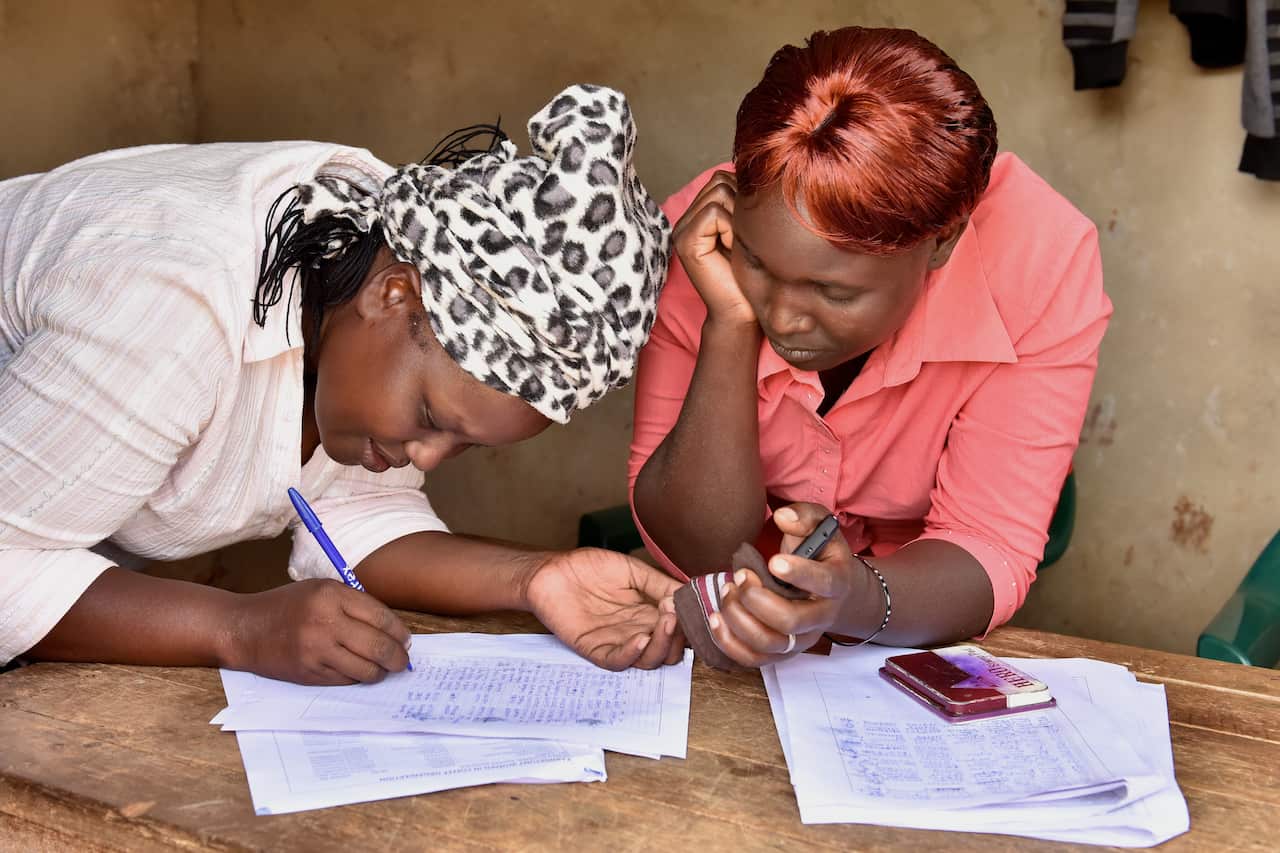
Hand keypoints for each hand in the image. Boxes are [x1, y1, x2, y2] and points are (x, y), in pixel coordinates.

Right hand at [226, 579, 411, 684]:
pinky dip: (357, 677)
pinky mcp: (309, 673)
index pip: (381, 617)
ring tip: (383, 668)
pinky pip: (346, 680)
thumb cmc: (287, 606)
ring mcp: (316, 651)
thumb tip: (393, 630)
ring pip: (366, 669)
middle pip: (378, 646)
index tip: (406, 640)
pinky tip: (358, 671)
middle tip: (402, 661)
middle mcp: (325, 623)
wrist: (244, 629)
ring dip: (380, 672)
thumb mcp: (321, 590)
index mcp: (331, 596)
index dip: (399, 632)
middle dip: (398, 657)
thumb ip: (354, 605)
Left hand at [526, 548, 684, 670]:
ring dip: (663, 645)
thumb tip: (690, 593)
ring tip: (666, 622)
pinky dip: (633, 653)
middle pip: (670, 650)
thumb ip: (659, 583)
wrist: (552, 570)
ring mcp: (617, 643)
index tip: (695, 607)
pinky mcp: (595, 649)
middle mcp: (637, 632)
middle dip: (679, 636)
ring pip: (649, 660)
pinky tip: (642, 638)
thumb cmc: (589, 568)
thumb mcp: (633, 571)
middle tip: (678, 615)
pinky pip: (618, 661)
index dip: (689, 623)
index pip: (679, 630)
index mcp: (649, 615)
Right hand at [672, 170, 756, 328]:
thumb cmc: (752, 276)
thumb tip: (758, 171)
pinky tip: (734, 250)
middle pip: (720, 180)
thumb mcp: (751, 231)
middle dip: (742, 203)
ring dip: (738, 216)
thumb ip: (745, 202)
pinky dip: (732, 228)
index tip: (751, 230)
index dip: (744, 197)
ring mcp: (682, 230)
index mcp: (699, 215)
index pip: (722, 178)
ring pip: (719, 192)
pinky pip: (714, 212)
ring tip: (740, 244)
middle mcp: (685, 219)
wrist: (743, 314)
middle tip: (746, 237)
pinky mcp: (685, 241)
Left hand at [705, 503, 861, 667]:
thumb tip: (783, 518)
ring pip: (770, 644)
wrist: (834, 591)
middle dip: (757, 599)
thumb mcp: (821, 526)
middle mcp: (822, 616)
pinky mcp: (783, 652)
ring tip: (727, 591)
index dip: (799, 574)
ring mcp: (803, 639)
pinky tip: (716, 618)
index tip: (773, 561)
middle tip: (740, 576)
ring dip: (740, 619)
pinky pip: (755, 660)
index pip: (824, 583)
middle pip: (791, 621)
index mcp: (837, 581)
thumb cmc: (821, 554)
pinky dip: (729, 643)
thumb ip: (805, 516)